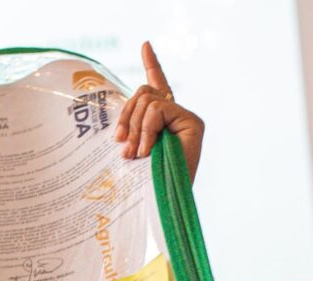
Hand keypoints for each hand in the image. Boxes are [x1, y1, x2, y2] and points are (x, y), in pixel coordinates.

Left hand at [115, 41, 204, 178]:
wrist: (164, 203)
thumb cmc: (145, 185)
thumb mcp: (132, 152)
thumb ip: (131, 132)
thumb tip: (120, 128)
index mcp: (160, 121)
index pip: (157, 86)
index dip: (152, 64)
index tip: (145, 45)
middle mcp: (175, 115)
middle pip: (143, 93)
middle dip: (127, 116)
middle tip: (121, 145)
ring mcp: (185, 117)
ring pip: (148, 101)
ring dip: (136, 128)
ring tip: (136, 153)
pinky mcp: (192, 121)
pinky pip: (158, 110)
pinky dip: (148, 130)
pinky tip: (148, 150)